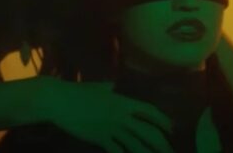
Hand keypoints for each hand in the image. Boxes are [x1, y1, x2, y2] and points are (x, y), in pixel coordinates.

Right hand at [39, 78, 173, 152]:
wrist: (60, 100)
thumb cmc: (78, 91)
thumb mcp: (98, 87)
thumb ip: (109, 88)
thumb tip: (113, 86)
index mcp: (123, 102)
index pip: (150, 111)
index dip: (163, 120)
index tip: (172, 129)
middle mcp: (121, 116)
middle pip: (149, 132)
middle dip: (162, 144)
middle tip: (170, 152)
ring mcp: (111, 128)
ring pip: (136, 145)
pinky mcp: (100, 138)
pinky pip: (117, 151)